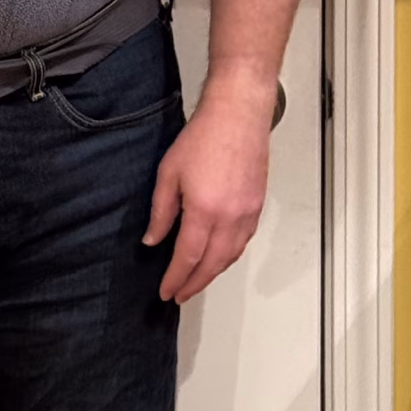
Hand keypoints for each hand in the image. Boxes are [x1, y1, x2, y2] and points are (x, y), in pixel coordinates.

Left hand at [143, 71, 274, 303]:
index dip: (176, 278)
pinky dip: (229, 255)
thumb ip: (161, 212)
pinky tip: (218, 257)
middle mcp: (230, 218)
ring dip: (213, 273)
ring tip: (196, 281)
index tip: (166, 292)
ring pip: (231, 255)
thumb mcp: (168, 173)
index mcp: (205, 211)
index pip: (188, 257)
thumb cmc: (203, 137)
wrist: (238, 115)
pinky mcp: (257, 206)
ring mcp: (248, 213)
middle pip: (212, 264)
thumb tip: (153, 240)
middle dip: (195, 283)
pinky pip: (243, 241)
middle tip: (180, 295)